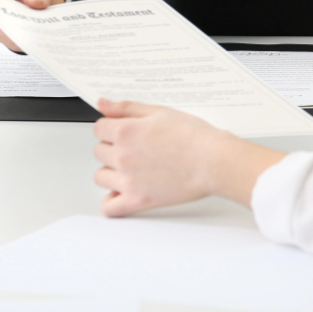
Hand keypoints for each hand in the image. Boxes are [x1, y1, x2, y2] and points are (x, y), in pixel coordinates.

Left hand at [93, 100, 284, 214]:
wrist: (213, 160)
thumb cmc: (194, 136)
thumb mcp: (159, 111)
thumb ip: (126, 108)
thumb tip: (103, 104)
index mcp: (126, 132)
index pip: (99, 128)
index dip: (112, 127)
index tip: (123, 131)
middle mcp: (122, 156)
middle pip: (99, 151)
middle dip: (113, 147)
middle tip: (136, 148)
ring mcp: (128, 181)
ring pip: (100, 177)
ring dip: (112, 172)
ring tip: (133, 168)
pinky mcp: (138, 201)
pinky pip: (110, 207)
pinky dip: (112, 201)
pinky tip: (123, 192)